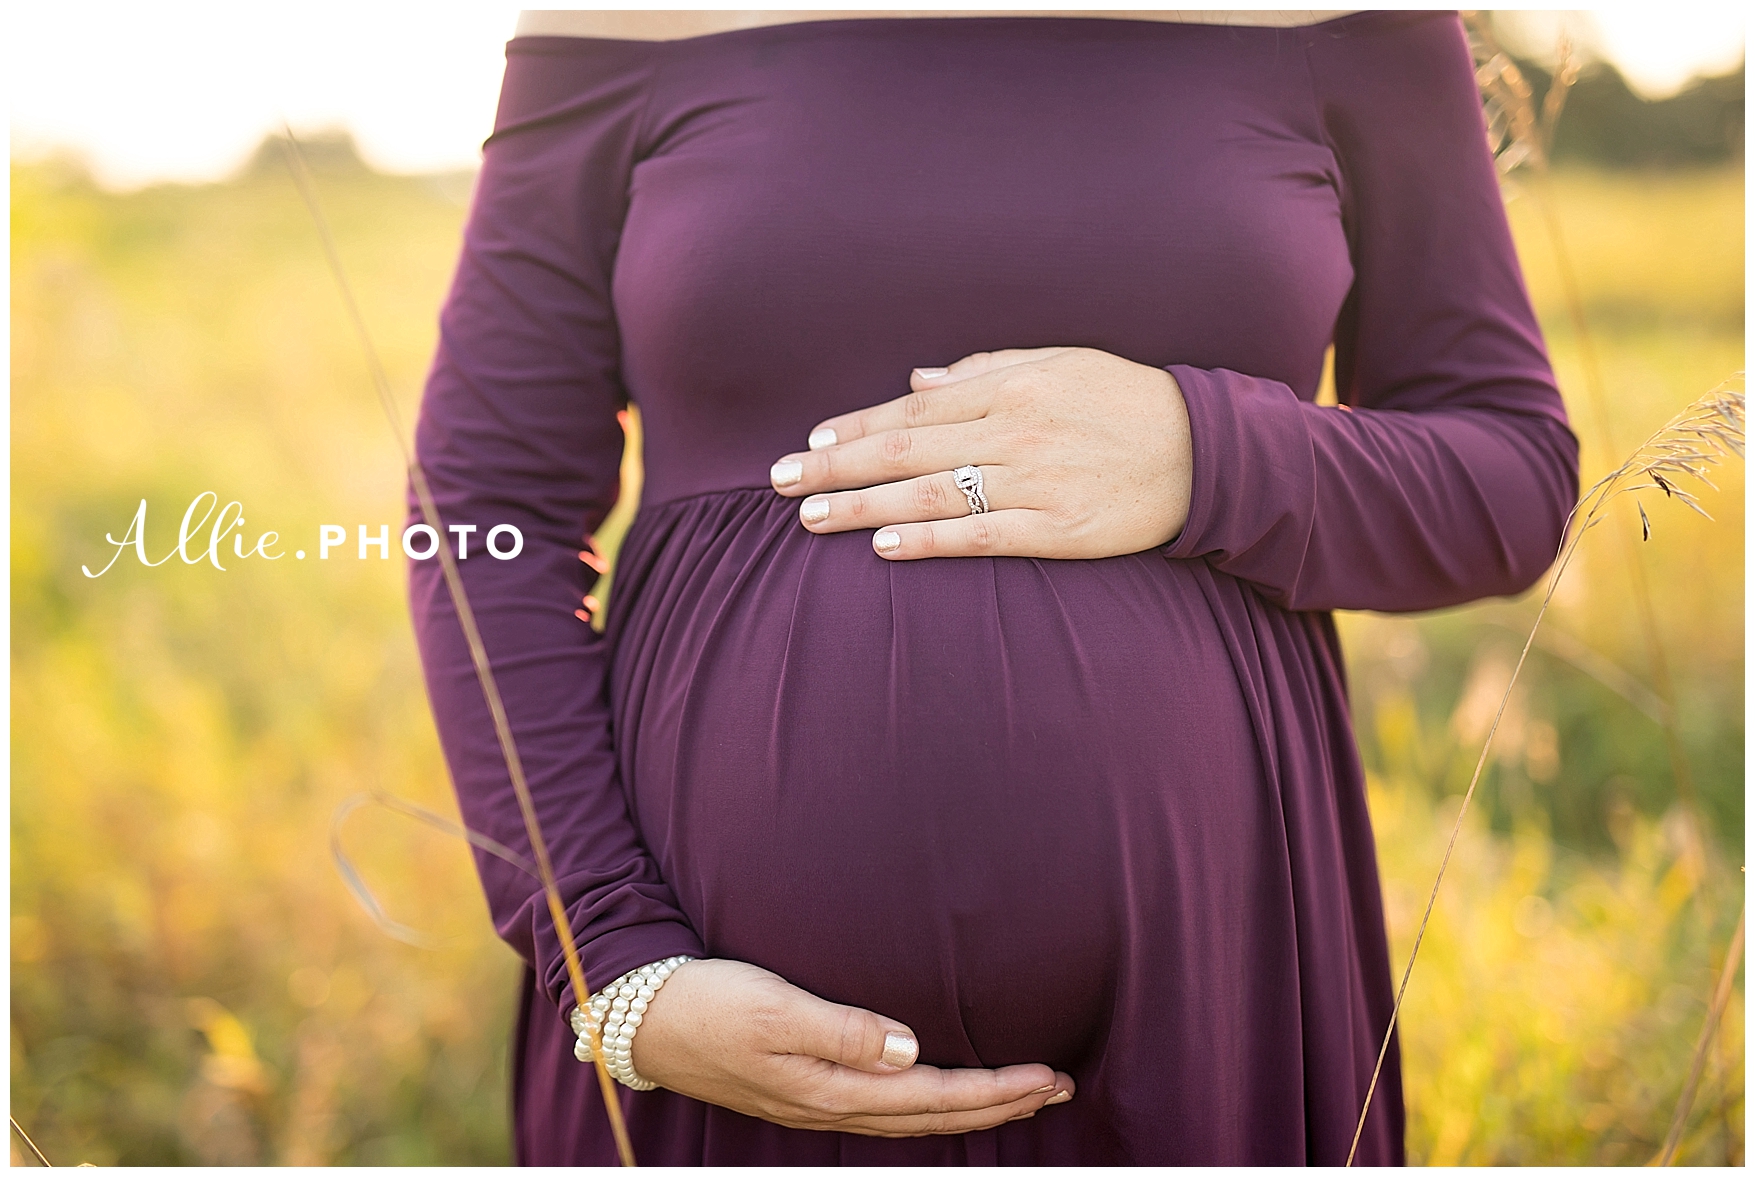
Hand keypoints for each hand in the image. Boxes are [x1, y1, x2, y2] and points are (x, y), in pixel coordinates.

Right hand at [628, 958, 1074, 1134]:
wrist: (643, 1018)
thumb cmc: (707, 1004)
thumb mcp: (774, 1008)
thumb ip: (844, 1031)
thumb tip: (909, 1048)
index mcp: (831, 1089)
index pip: (934, 1097)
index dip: (995, 1090)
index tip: (1048, 1076)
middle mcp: (831, 1105)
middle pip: (934, 1115)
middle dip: (1000, 1104)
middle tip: (1058, 1089)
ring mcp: (818, 1102)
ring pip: (913, 1115)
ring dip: (970, 1105)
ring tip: (1018, 1093)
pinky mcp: (805, 1088)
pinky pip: (886, 1107)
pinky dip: (929, 1102)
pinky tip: (939, 1090)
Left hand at [768, 347, 1192, 559]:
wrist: (1205, 452)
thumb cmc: (1126, 402)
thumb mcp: (1059, 362)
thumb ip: (984, 369)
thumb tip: (915, 378)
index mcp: (1010, 387)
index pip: (912, 408)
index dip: (855, 426)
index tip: (809, 443)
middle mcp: (1014, 431)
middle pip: (905, 449)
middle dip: (835, 467)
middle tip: (779, 483)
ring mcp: (1035, 482)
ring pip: (930, 493)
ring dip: (862, 505)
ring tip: (811, 517)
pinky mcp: (1059, 531)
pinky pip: (980, 536)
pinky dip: (928, 539)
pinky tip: (883, 544)